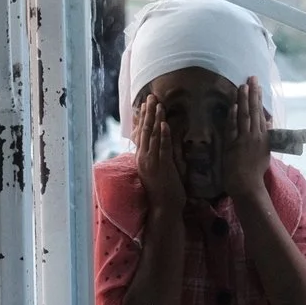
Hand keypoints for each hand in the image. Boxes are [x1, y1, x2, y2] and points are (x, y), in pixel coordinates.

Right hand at [133, 93, 183, 208]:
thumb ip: (153, 156)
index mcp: (141, 158)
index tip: (144, 104)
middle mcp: (143, 158)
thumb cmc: (161, 190)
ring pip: (153, 136)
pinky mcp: (163, 166)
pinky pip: (163, 148)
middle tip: (151, 96)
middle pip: (145, 131)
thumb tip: (155, 144)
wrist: (163, 207)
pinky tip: (165, 123)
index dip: (142, 118)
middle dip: (148, 112)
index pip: (140, 134)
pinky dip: (164, 135)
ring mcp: (152, 162)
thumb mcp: (154, 170)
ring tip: (158, 104)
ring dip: (156, 119)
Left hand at [226, 78, 271, 197]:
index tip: (257, 85)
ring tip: (243, 86)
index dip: (258, 98)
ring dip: (244, 101)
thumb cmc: (255, 171)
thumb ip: (266, 136)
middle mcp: (255, 137)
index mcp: (263, 138)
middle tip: (252, 78)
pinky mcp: (233, 146)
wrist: (247, 186)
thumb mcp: (265, 152)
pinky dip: (234, 117)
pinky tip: (234, 106)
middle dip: (253, 93)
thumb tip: (266, 122)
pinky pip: (234, 129)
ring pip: (244, 117)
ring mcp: (244, 141)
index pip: (260, 114)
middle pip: (254, 111)